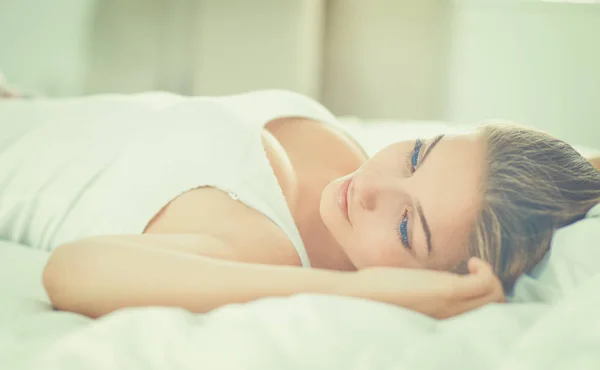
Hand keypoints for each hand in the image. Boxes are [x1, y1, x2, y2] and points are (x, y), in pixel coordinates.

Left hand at [353, 257, 504, 318]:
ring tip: (473, 267)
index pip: (478, 318)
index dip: (485, 301)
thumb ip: (425, 296)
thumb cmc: (378, 294)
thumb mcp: (409, 298)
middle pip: (494, 309)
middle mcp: (450, 316)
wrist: (362, 295)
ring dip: (491, 278)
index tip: (472, 283)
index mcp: (442, 320)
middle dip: (493, 288)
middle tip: (474, 273)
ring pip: (495, 297)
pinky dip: (486, 270)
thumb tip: (427, 283)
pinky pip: (486, 283)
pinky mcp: (447, 290)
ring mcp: (450, 305)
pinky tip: (471, 262)